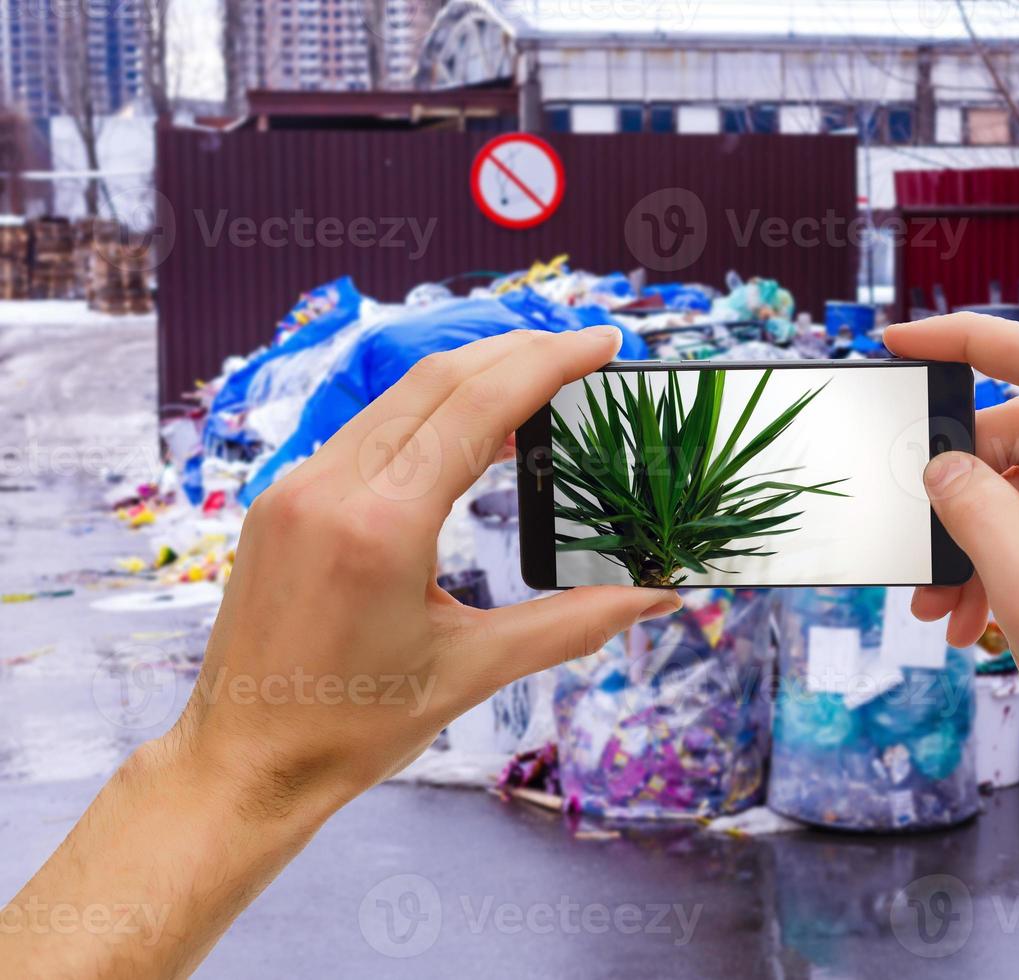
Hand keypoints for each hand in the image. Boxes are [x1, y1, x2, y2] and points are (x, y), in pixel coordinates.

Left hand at [2, 327, 683, 978]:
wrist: (244, 763)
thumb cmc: (353, 728)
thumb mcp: (474, 670)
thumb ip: (574, 623)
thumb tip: (658, 594)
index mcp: (380, 525)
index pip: (477, 407)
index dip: (548, 363)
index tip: (602, 342)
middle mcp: (331, 487)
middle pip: (439, 381)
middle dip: (518, 351)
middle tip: (585, 349)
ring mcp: (298, 486)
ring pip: (399, 396)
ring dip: (473, 375)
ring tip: (539, 377)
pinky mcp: (284, 499)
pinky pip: (368, 428)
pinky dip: (428, 411)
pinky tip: (469, 427)